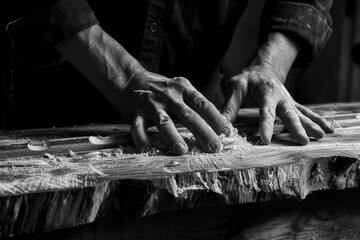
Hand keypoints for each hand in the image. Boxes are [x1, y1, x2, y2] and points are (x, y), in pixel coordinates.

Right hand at [56, 25, 230, 154]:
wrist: (129, 79)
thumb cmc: (160, 88)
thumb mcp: (179, 89)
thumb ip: (194, 103)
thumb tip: (217, 123)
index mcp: (183, 89)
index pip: (203, 104)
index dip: (216, 118)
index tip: (227, 132)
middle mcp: (169, 96)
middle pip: (188, 115)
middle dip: (203, 132)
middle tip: (215, 147)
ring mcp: (151, 105)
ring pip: (164, 122)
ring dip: (173, 137)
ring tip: (182, 150)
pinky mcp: (134, 113)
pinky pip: (138, 129)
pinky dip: (142, 140)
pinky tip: (147, 150)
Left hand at [221, 61, 333, 144]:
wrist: (263, 69)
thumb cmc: (247, 79)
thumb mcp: (236, 87)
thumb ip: (230, 106)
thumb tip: (222, 126)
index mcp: (266, 92)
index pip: (265, 111)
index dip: (266, 125)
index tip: (266, 140)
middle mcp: (281, 97)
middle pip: (289, 113)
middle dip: (296, 127)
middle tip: (302, 140)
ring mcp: (289, 101)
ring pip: (301, 113)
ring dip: (312, 124)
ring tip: (322, 135)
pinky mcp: (293, 105)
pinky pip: (307, 112)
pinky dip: (318, 120)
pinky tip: (329, 129)